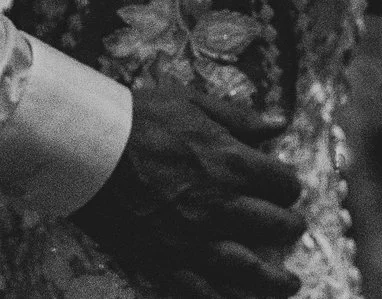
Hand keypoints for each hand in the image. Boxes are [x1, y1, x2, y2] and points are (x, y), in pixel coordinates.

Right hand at [71, 86, 305, 298]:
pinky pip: (203, 290)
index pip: (283, 182)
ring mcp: (196, 238)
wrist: (89, 148)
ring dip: (276, 279)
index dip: (288, 184)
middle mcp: (223, 205)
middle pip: (275, 225)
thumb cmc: (140, 118)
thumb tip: (281, 123)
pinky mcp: (167, 260)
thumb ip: (241, 117)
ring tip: (291, 284)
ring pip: (250, 268)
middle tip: (292, 228)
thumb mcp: (194, 103)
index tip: (284, 186)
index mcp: (233, 163)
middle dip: (289, 226)